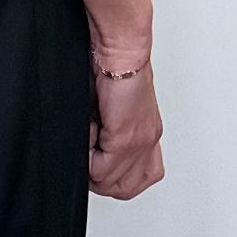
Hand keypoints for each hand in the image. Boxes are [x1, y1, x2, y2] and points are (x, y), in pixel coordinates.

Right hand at [88, 50, 162, 199]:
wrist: (120, 49)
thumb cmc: (112, 66)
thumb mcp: (111, 108)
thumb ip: (106, 133)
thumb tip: (90, 150)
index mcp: (147, 134)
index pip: (137, 179)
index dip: (111, 175)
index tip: (96, 158)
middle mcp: (148, 141)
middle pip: (127, 188)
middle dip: (101, 179)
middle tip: (89, 156)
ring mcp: (139, 141)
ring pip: (112, 183)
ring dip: (93, 168)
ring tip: (89, 138)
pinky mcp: (125, 137)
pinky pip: (101, 168)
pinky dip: (88, 155)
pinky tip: (90, 129)